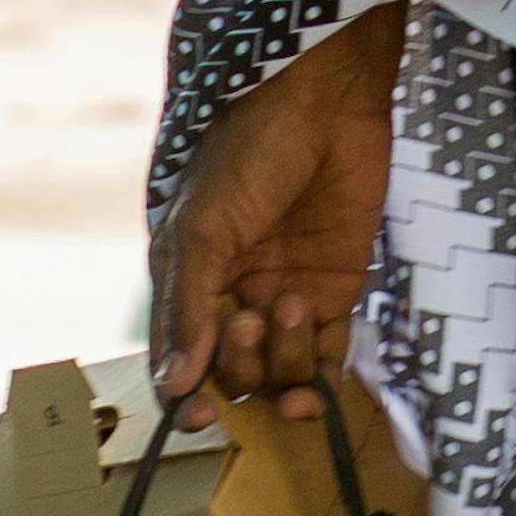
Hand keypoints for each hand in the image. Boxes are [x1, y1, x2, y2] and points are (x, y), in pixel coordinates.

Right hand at [154, 4, 405, 417]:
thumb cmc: (249, 147)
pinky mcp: (337, 289)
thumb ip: (191, 304)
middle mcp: (234, 293)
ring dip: (286, 360)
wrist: (326, 97)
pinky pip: (328, 357)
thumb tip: (177, 383)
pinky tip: (321, 369)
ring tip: (294, 304)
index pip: (178, 357)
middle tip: (251, 318)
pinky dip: (325, 374)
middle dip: (240, 364)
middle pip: (230, 373)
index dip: (186, 396)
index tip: (201, 418)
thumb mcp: (205, 224)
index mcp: (188, 278)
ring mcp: (287, 294)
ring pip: (280, 372)